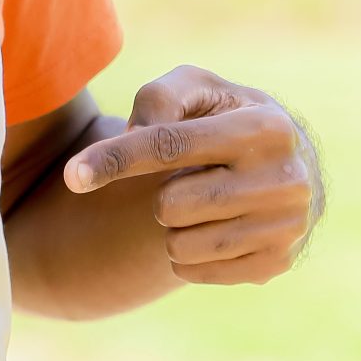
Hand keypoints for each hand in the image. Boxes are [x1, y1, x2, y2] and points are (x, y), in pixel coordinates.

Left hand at [61, 64, 320, 284]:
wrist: (287, 165)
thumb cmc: (223, 118)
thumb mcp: (196, 88)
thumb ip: (159, 97)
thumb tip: (135, 134)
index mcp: (265, 126)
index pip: (171, 145)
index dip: (116, 158)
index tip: (73, 176)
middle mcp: (286, 178)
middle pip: (170, 203)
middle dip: (158, 194)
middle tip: (182, 180)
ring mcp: (287, 226)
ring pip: (180, 244)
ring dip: (170, 227)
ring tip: (196, 204)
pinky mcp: (277, 263)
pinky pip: (194, 271)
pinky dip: (183, 254)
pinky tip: (206, 230)